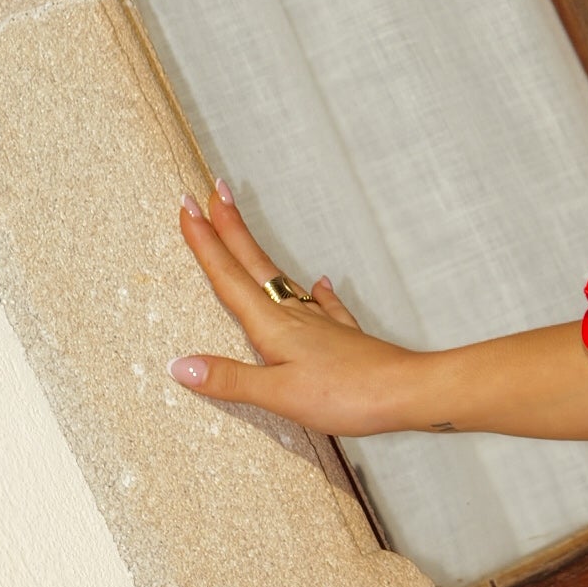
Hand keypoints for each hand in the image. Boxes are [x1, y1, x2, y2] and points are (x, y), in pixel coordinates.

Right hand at [171, 183, 433, 439]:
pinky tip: (321, 283)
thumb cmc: (346, 396)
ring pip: (282, 279)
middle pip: (254, 264)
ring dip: (259, 255)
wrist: (408, 392)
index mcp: (273, 325)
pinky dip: (318, 292)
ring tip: (245, 235)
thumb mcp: (279, 394)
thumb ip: (230, 379)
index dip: (205, 243)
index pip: (229, 277)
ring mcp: (323, 323)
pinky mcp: (345, 337)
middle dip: (230, 228)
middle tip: (212, 191)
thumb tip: (179, 365)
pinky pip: (325, 305)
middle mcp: (295, 315)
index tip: (187, 206)